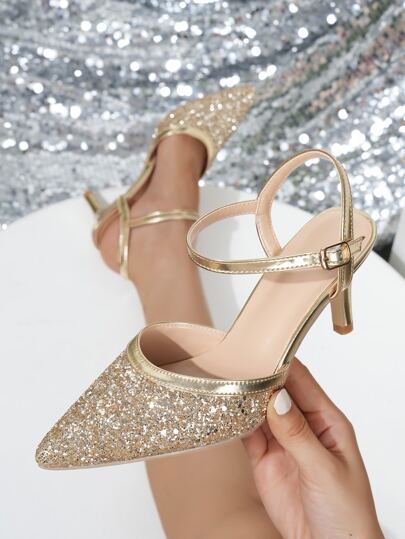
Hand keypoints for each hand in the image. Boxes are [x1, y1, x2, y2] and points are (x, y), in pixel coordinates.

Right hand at [243, 359, 383, 538]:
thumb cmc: (346, 513)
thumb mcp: (325, 470)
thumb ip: (298, 434)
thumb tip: (277, 398)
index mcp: (326, 421)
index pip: (303, 381)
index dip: (283, 364)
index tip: (262, 349)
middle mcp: (302, 426)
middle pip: (277, 391)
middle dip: (259, 377)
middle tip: (235, 361)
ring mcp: (282, 442)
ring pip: (259, 409)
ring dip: (244, 397)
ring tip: (225, 381)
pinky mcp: (264, 459)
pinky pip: (246, 434)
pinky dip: (235, 422)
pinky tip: (225, 410)